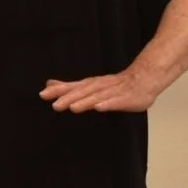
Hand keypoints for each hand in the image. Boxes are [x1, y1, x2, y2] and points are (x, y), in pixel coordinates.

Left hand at [41, 65, 164, 112]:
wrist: (144, 79)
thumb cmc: (115, 85)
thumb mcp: (89, 84)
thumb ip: (69, 86)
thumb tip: (48, 84)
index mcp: (91, 84)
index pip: (72, 87)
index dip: (58, 91)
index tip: (43, 95)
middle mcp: (100, 86)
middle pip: (83, 92)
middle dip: (69, 98)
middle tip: (55, 106)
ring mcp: (113, 92)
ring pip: (97, 97)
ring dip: (85, 102)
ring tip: (73, 108)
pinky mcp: (125, 99)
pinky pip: (116, 102)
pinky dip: (107, 104)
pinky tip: (100, 108)